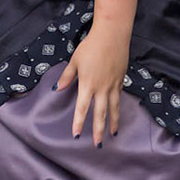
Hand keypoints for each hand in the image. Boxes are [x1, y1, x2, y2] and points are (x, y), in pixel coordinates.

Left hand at [56, 27, 128, 145]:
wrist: (112, 35)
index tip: (76, 135)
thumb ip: (67, 76)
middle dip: (98, 130)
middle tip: (98, 144)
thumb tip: (58, 88)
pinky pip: (119, 97)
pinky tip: (117, 113)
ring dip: (113, 123)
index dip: (78, 122)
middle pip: (100, 114)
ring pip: (113, 108)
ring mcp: (113, 85)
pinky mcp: (121, 80)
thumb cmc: (90, 46)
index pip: (82, 108)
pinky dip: (118, 107)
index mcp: (88, 84)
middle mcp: (102, 88)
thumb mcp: (75, 60)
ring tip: (113, 134)